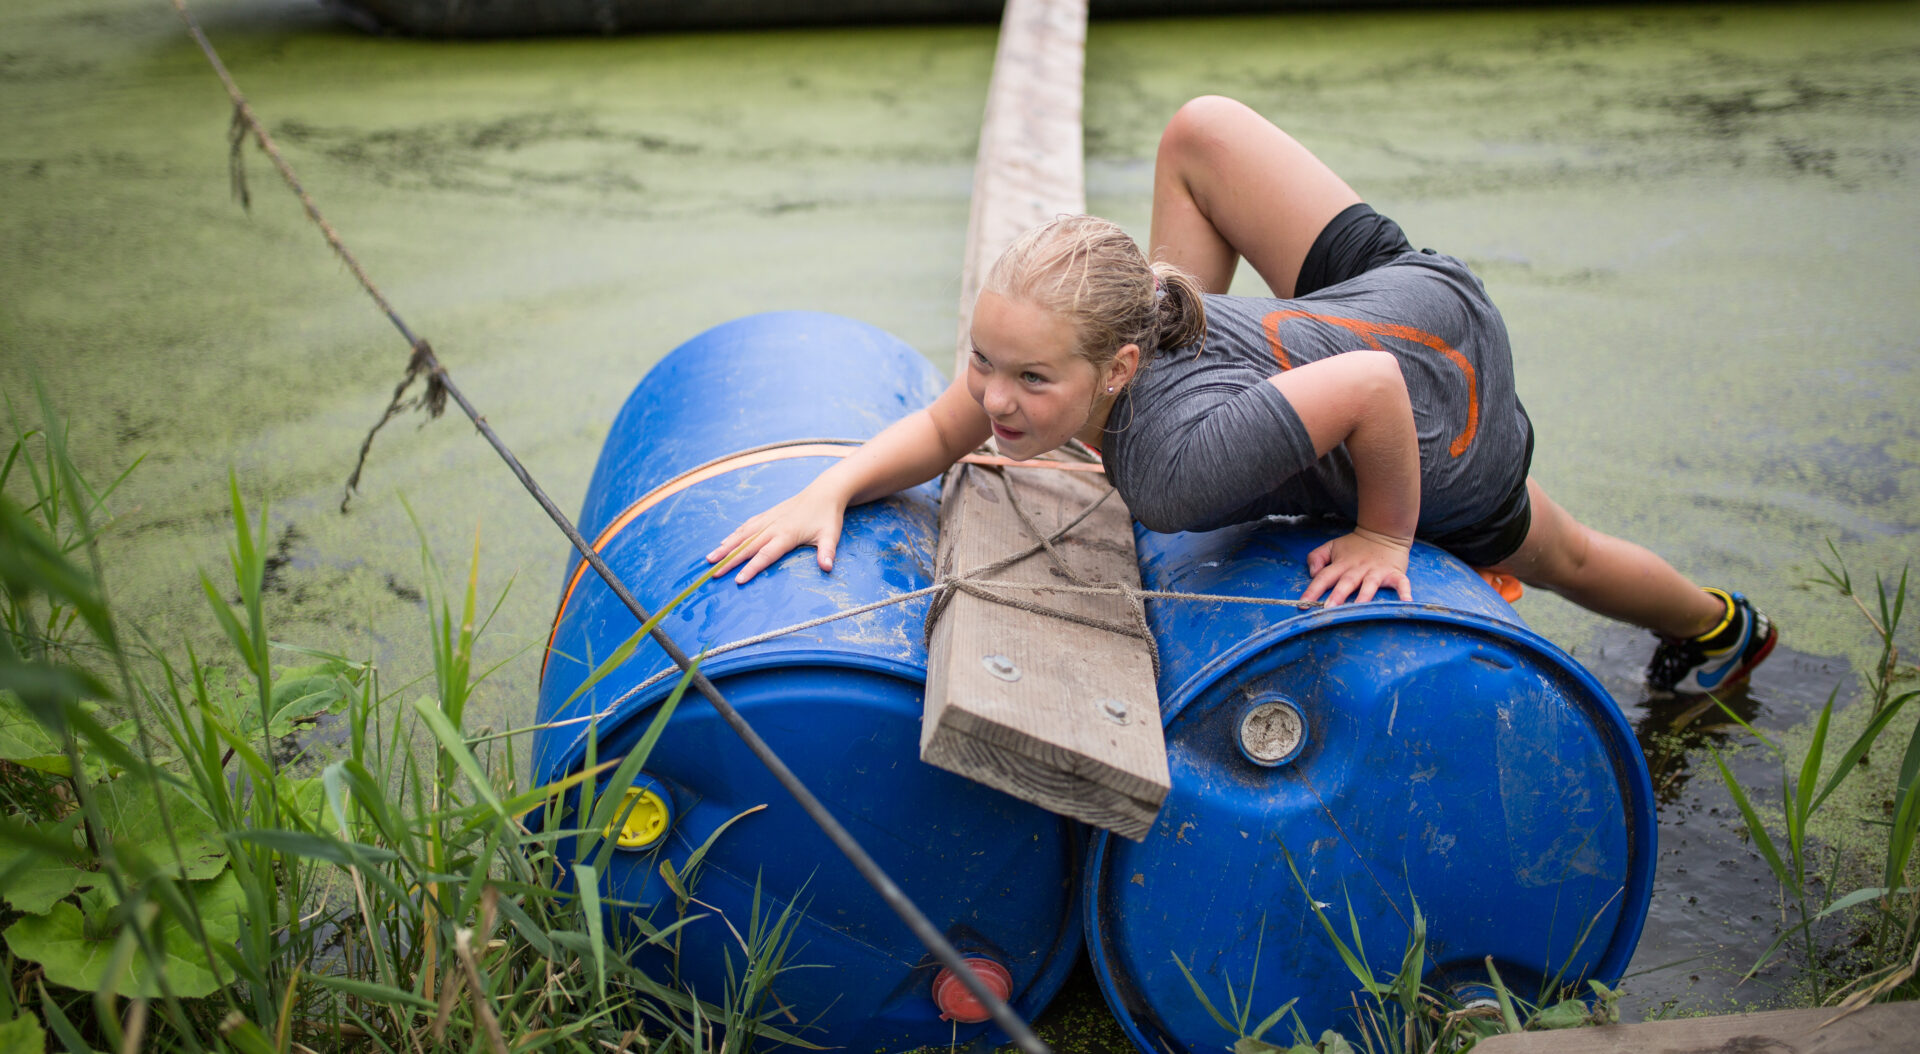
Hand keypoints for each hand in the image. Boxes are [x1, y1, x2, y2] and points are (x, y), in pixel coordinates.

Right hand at [705, 485, 847, 584]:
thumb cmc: (828, 516)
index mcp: (787, 534)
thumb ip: (827, 552)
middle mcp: (773, 526)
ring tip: (710, 558)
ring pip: (742, 535)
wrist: (825, 492)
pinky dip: (734, 534)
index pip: (765, 555)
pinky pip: (747, 526)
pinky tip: (724, 542)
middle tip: (713, 573)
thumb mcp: (831, 535)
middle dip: (729, 560)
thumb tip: (827, 568)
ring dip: (725, 547)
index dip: (751, 568)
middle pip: (747, 546)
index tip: (738, 580)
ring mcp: (768, 519)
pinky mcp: (768, 514)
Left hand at [1302, 526, 1413, 605]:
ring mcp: (1377, 571)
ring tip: (1358, 608)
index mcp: (1341, 564)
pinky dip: (1404, 592)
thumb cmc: (1355, 545)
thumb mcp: (1332, 547)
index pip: (1323, 577)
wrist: (1384, 532)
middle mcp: (1357, 569)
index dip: (1312, 590)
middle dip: (1337, 596)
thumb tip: (1313, 573)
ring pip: (1369, 585)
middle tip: (1329, 609)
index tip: (1302, 604)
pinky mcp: (1394, 573)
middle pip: (1346, 582)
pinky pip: (1401, 583)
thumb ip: (1316, 557)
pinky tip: (1405, 602)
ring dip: (1364, 596)